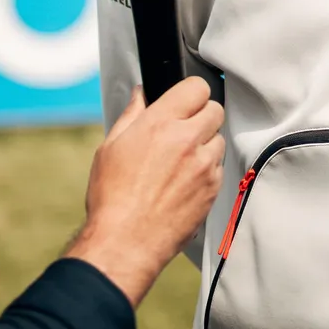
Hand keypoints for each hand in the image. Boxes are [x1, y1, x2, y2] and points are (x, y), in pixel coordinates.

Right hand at [66, 78, 225, 307]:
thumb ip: (132, 115)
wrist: (126, 242)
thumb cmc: (112, 198)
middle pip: (215, 110)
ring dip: (205, 144)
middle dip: (201, 116)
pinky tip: (184, 182)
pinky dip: (207, 170)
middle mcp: (187, 140)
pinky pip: (218, 167)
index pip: (196, 87)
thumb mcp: (110, 148)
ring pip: (219, 139)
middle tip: (182, 130)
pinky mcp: (213, 189)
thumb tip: (141, 95)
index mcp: (160, 124)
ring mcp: (204, 166)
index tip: (183, 101)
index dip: (190, 92)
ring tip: (180, 161)